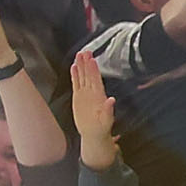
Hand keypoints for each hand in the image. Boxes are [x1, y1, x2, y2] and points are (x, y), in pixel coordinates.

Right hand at [69, 50, 117, 167]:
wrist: (93, 133)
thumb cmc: (102, 128)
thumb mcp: (106, 120)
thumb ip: (108, 110)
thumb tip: (112, 100)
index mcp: (100, 96)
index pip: (96, 80)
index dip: (94, 70)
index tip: (92, 60)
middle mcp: (93, 92)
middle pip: (89, 75)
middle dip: (87, 63)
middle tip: (85, 51)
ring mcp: (85, 94)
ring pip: (82, 77)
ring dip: (80, 66)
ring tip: (79, 54)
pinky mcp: (78, 97)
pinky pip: (76, 84)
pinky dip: (74, 75)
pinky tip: (73, 67)